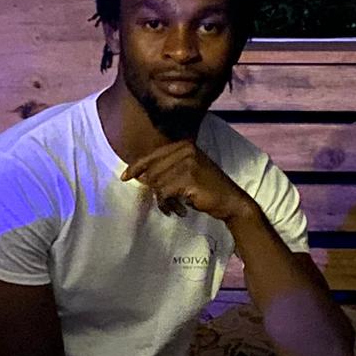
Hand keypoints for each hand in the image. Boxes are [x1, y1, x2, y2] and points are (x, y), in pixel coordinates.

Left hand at [120, 139, 253, 225]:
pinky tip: (178, 210)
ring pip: (157, 183)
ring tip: (175, 207)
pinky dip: (168, 204)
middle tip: (168, 203)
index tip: (125, 177)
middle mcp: (186, 149)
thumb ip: (165, 170)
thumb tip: (139, 176)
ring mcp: (188, 162)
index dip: (136, 167)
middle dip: (156, 190)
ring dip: (164, 200)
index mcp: (184, 145)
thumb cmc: (206, 189)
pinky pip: (165, 193)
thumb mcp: (186, 173)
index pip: (152, 155)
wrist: (230, 201)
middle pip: (152, 171)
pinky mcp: (189, 177)